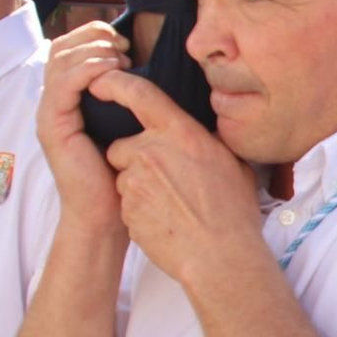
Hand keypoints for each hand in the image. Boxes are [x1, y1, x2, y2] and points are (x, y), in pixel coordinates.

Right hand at [37, 21, 131, 232]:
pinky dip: (87, 70)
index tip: (127, 40)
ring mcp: (51, 112)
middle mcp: (56, 101)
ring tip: (121, 58)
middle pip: (61, 47)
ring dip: (93, 51)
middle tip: (124, 44)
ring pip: (60, 60)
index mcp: (72, 97)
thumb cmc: (126, 172)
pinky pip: (64, 85)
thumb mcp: (132, 124)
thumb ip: (133, 96)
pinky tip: (111, 71)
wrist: (107, 213)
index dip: (95, 35)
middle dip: (94, 36)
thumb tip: (158, 68)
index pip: (71, 48)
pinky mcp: (52, 125)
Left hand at [87, 71, 262, 285]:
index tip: (102, 81)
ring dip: (136, 184)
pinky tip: (162, 219)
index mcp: (180, 133)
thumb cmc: (234, 211)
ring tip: (168, 203)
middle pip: (123, 144)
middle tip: (165, 178)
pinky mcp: (126, 208)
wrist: (220, 255)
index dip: (115, 83)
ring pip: (122, 174)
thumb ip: (207, 142)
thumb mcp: (232, 164)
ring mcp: (135, 181)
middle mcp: (151, 151)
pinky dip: (137, 207)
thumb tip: (202, 133)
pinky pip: (124, 201)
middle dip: (135, 157)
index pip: (139, 94)